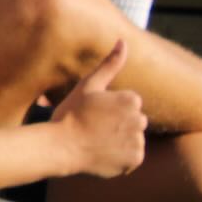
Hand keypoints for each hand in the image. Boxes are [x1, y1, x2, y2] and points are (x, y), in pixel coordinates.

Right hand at [49, 40, 146, 178]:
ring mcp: (138, 142)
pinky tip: (103, 153)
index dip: (111, 108)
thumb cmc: (71, 113)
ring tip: (98, 141)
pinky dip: (121, 157)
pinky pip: (132, 157)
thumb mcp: (89, 85)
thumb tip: (123, 41)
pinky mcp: (135, 161)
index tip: (95, 113)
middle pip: (134, 121)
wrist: (61, 147)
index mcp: (131, 100)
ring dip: (121, 141)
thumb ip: (110, 64)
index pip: (130, 104)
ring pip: (133, 139)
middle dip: (119, 124)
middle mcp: (140, 120)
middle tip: (95, 127)